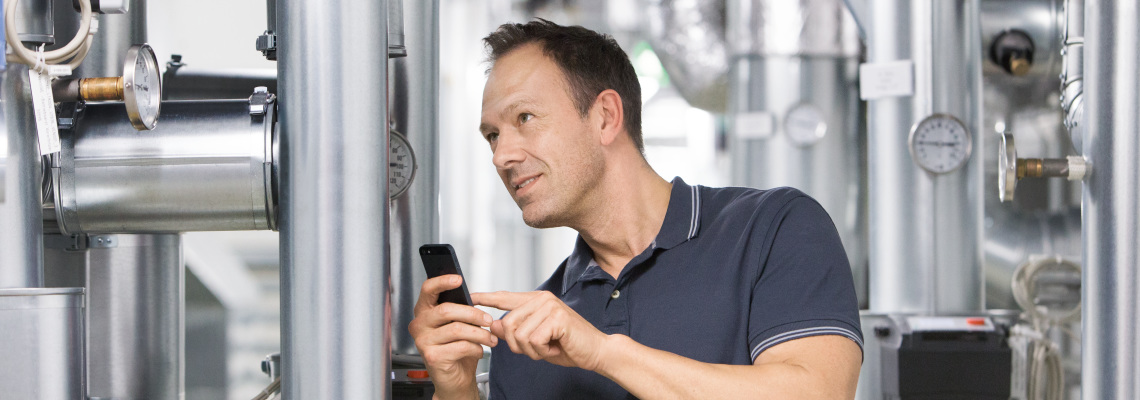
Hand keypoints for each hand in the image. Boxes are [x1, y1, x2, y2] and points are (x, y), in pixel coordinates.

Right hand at [408, 275, 497, 399]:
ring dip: (480, 334)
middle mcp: (419, 325)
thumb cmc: (457, 349)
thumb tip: (473, 297)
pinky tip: (478, 351)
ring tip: (490, 339)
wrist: (455, 378)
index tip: (458, 279)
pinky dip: (476, 348)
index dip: (442, 281)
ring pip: (457, 329)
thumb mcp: (459, 325)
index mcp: (424, 312)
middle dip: (473, 314)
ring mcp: (423, 342)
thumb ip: (460, 310)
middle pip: (446, 310)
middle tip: (488, 320)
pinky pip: (461, 346)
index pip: (427, 289)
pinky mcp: (432, 357)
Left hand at [475, 291, 609, 370]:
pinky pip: (533, 340)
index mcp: (536, 301)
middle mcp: (542, 299)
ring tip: (548, 347)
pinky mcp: (557, 317)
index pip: (506, 297)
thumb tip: (492, 325)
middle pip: (507, 324)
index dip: (487, 298)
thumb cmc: (568, 345)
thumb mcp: (536, 339)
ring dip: (532, 350)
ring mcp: (549, 306)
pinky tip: (555, 347)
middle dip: (518, 345)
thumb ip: (515, 331)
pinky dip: (542, 351)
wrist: (595, 351)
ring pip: (519, 334)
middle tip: (538, 348)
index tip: (471, 296)